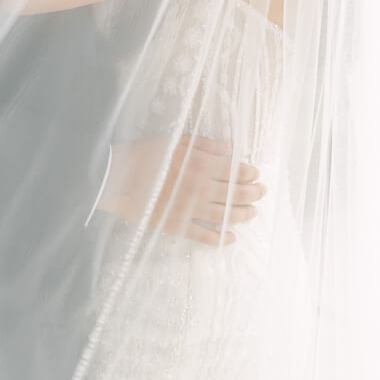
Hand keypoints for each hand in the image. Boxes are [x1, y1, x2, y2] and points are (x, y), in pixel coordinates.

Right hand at [98, 134, 265, 244]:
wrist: (117, 178)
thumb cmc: (144, 154)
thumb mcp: (174, 140)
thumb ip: (203, 143)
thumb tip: (228, 148)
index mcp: (199, 164)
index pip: (234, 170)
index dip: (249, 173)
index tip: (258, 173)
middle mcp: (200, 187)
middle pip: (235, 193)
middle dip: (253, 193)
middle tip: (263, 192)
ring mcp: (190, 209)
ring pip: (225, 215)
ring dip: (243, 214)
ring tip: (254, 212)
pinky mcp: (178, 225)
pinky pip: (204, 235)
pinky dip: (220, 239)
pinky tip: (231, 239)